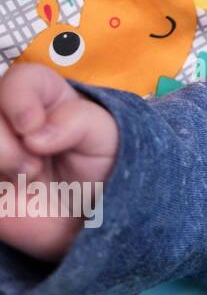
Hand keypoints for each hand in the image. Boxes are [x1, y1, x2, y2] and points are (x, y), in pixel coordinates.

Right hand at [0, 64, 119, 261]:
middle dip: (2, 142)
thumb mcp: (107, 137)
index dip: (19, 98)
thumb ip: (79, 122)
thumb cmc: (100, 166)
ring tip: (26, 179)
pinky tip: (8, 193)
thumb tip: (35, 135)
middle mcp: (11, 119)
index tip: (31, 127)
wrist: (89, 215)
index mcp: (45, 97)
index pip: (21, 79)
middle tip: (32, 168)